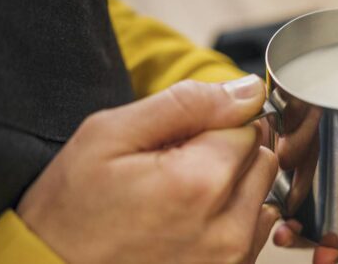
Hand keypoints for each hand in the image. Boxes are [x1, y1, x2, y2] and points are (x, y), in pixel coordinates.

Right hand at [17, 75, 278, 263]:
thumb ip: (189, 104)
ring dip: (235, 184)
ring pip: (264, 192)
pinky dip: (234, 215)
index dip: (215, 123)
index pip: (248, 125)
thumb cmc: (73, 208)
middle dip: (229, 151)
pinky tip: (193, 219)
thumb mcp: (113, 134)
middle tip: (179, 164)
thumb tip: (248, 90)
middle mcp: (226, 227)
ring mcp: (231, 258)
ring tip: (184, 195)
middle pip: (262, 158)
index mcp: (199, 183)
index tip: (182, 137)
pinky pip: (256, 227)